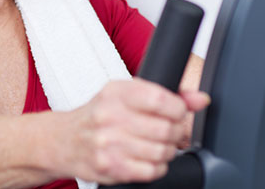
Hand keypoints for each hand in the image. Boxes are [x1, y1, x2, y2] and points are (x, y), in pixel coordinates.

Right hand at [63, 78, 208, 184]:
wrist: (64, 140)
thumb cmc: (98, 115)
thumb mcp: (125, 94)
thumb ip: (165, 95)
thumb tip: (201, 99)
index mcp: (116, 92)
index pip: (161, 99)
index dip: (178, 109)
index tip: (176, 112)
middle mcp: (111, 116)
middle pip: (166, 128)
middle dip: (175, 132)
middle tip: (170, 131)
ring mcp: (110, 144)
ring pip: (162, 152)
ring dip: (167, 151)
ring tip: (157, 145)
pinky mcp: (111, 167)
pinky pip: (152, 171)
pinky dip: (157, 167)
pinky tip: (147, 159)